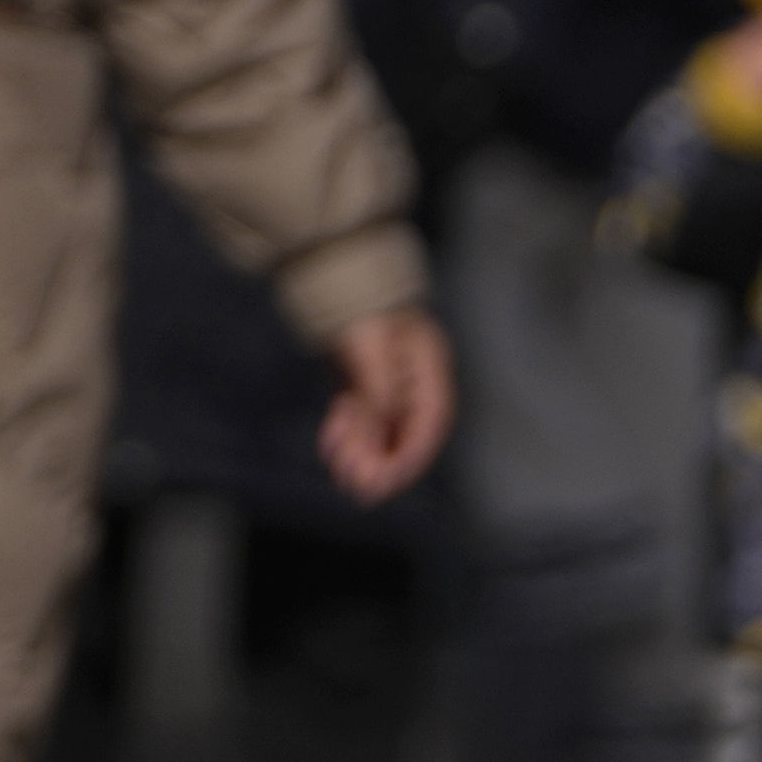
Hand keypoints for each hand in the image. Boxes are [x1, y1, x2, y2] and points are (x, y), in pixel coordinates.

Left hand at [318, 305, 455, 502]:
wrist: (335, 274)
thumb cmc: (359, 305)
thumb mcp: (369, 345)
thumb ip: (377, 389)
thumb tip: (380, 433)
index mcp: (430, 369)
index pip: (430, 424)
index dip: (409, 457)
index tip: (383, 482)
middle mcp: (415, 382)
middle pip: (406, 433)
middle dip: (381, 462)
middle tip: (356, 487)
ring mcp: (391, 384)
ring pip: (382, 431)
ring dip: (362, 453)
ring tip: (339, 467)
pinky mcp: (367, 385)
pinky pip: (363, 420)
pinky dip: (348, 436)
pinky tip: (331, 444)